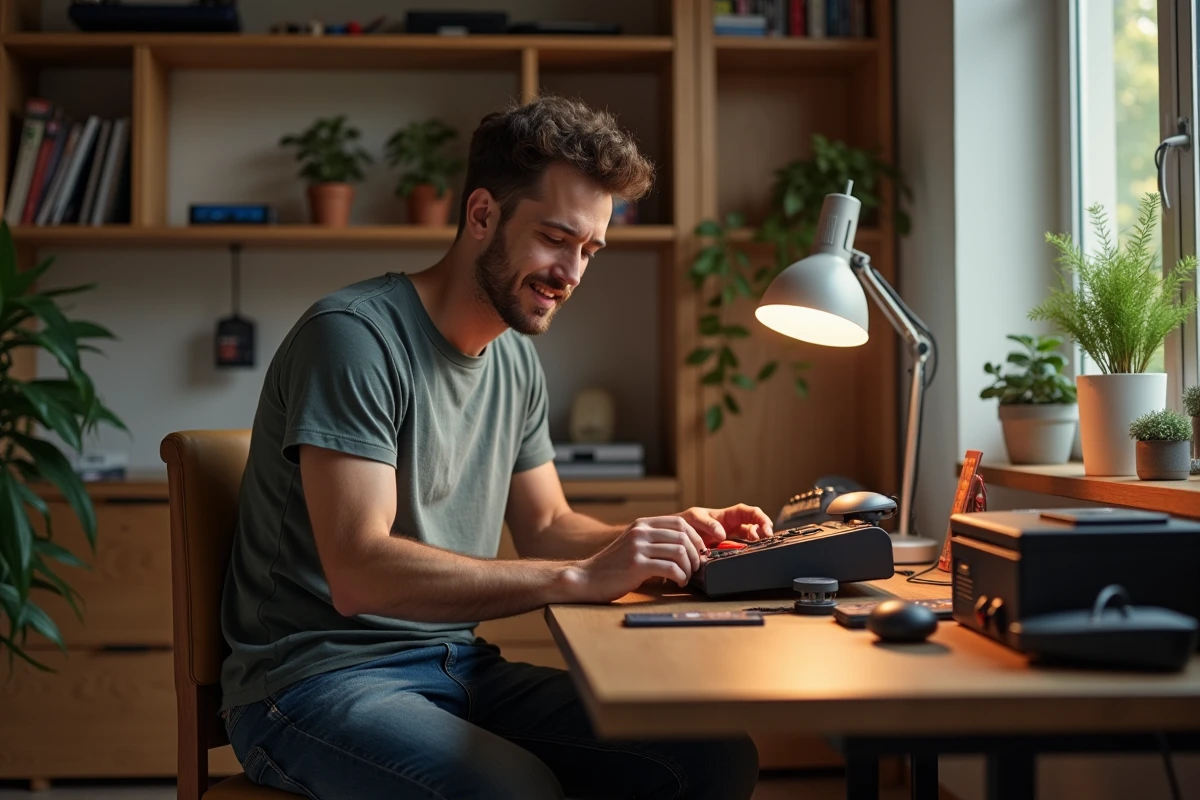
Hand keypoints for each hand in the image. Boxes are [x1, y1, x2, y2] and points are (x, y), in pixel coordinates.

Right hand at [568, 516, 706, 601]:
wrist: (588, 577)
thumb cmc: (614, 566)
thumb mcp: (633, 544)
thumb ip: (654, 540)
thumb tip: (686, 546)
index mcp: (642, 524)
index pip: (680, 522)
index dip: (696, 537)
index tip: (700, 551)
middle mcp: (641, 532)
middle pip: (683, 536)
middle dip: (696, 554)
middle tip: (696, 567)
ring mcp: (638, 547)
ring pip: (680, 552)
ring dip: (689, 567)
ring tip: (686, 577)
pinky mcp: (637, 565)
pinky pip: (671, 568)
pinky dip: (680, 577)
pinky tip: (677, 582)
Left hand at [677, 504, 773, 546]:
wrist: (675, 537)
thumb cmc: (685, 523)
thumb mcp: (694, 518)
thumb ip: (707, 523)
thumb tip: (722, 533)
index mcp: (727, 515)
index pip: (749, 512)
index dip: (759, 518)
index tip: (765, 528)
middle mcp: (732, 526)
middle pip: (755, 524)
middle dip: (765, 528)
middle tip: (768, 537)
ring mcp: (730, 539)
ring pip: (750, 537)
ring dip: (758, 540)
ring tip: (761, 545)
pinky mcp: (726, 550)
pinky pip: (740, 549)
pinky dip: (747, 551)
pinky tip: (748, 555)